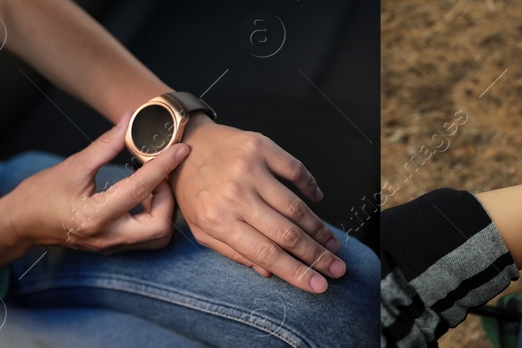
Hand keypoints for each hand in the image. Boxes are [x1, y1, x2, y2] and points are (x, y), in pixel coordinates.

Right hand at [0, 121, 187, 253]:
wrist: (20, 223)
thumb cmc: (40, 195)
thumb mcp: (73, 166)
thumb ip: (105, 145)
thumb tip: (128, 122)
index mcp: (97, 215)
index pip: (141, 189)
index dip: (164, 166)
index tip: (181, 149)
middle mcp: (108, 236)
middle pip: (160, 226)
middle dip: (168, 199)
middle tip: (161, 175)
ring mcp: (110, 245)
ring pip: (156, 237)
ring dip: (163, 210)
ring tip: (151, 186)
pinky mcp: (110, 246)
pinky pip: (144, 237)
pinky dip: (152, 217)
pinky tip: (141, 197)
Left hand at [171, 116, 341, 293]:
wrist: (184, 144)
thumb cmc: (192, 190)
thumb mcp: (200, 229)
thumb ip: (232, 252)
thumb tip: (268, 271)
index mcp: (218, 220)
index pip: (266, 253)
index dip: (297, 272)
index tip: (319, 285)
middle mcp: (234, 195)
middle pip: (287, 233)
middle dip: (317, 255)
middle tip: (337, 268)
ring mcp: (249, 169)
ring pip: (295, 206)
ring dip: (319, 229)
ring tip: (332, 243)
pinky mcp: (260, 147)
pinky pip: (296, 170)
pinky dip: (311, 187)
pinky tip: (318, 200)